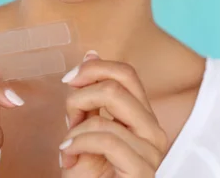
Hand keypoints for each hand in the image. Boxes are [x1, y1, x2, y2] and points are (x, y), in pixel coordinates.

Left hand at [60, 53, 167, 177]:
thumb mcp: (87, 133)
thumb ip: (90, 100)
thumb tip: (92, 53)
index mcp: (141, 118)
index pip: (126, 74)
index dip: (95, 68)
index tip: (69, 80)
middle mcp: (152, 130)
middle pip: (117, 86)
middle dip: (81, 96)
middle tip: (68, 118)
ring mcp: (150, 151)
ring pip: (109, 111)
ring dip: (76, 126)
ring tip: (67, 148)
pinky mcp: (142, 170)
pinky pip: (107, 139)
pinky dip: (78, 144)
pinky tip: (68, 158)